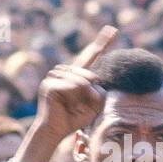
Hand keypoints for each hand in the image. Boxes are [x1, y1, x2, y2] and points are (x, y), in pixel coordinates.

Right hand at [16, 25, 118, 161]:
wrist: (55, 131)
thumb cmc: (74, 118)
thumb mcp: (94, 104)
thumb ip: (98, 90)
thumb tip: (92, 79)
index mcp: (76, 74)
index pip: (90, 56)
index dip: (102, 43)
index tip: (113, 30)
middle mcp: (64, 71)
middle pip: (89, 74)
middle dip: (92, 92)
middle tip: (86, 105)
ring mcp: (54, 76)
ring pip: (81, 80)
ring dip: (83, 97)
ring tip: (74, 107)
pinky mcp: (49, 84)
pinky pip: (71, 86)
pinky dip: (74, 98)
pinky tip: (66, 106)